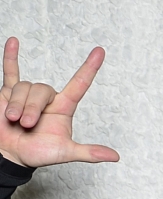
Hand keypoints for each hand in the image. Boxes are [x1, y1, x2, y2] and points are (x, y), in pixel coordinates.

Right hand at [1, 37, 118, 167]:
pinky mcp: (8, 93)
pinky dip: (10, 57)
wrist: (12, 155)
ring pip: (23, 87)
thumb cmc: (38, 153)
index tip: (100, 51)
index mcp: (64, 108)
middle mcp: (48, 99)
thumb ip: (89, 153)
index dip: (90, 68)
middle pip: (42, 90)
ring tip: (13, 120)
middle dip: (32, 108)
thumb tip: (115, 156)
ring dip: (17, 104)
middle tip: (27, 125)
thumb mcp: (65, 153)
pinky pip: (10, 71)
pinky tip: (13, 41)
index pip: (79, 84)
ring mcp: (28, 94)